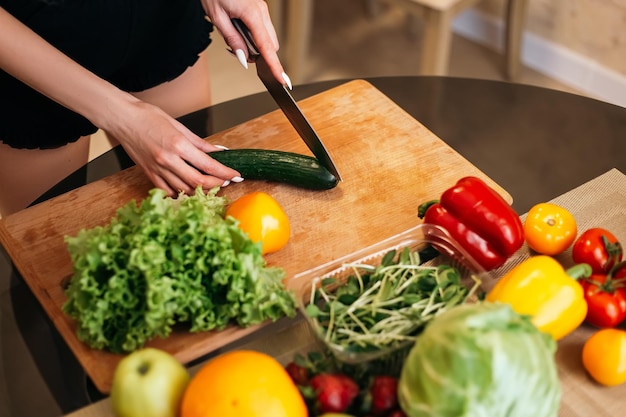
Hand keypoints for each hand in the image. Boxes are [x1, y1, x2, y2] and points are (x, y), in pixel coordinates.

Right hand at [107, 98, 241, 195]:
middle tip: (227, 182)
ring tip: (212, 185)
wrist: (122, 118)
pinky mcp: (149, 174)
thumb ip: (200, 143)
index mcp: (178, 145)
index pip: (208, 165)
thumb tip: (219, 151)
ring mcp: (157, 169)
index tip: (235, 175)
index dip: (225, 172)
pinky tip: (190, 190)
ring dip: (201, 190)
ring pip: (184, 189)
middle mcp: (168, 160)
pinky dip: (181, 193)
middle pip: (199, 182)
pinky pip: (168, 191)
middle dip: (217, 184)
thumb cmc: (149, 117)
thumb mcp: (179, 126)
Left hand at [200, 0, 289, 86]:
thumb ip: (233, 40)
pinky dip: (254, 37)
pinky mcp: (259, 9)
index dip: (274, 65)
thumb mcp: (218, 18)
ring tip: (234, 40)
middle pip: (270, 44)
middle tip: (237, 53)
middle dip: (259, 55)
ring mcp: (262, 9)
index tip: (282, 79)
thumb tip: (244, 59)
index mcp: (253, 14)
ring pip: (267, 38)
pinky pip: (263, 29)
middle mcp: (262, 11)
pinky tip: (239, 32)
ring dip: (256, 46)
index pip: (267, 47)